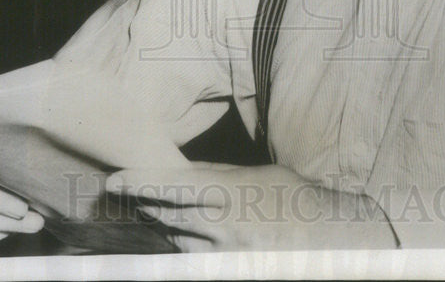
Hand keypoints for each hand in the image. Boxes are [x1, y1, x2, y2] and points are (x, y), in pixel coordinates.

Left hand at [106, 163, 397, 251]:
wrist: (330, 238)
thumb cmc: (293, 198)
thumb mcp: (255, 176)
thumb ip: (215, 177)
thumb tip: (178, 173)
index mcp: (226, 194)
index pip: (169, 186)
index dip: (138, 184)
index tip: (114, 183)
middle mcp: (219, 226)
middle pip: (165, 216)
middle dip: (146, 206)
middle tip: (126, 196)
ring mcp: (222, 255)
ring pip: (175, 242)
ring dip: (167, 228)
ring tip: (167, 215)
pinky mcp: (226, 271)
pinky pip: (191, 262)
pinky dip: (184, 249)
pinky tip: (189, 238)